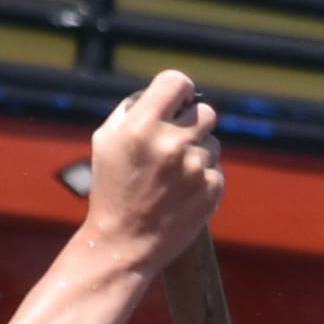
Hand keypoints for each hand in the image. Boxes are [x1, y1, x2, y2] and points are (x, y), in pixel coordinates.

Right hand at [74, 67, 227, 265]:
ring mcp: (196, 167)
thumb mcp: (106, 140)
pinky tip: (180, 191)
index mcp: (142, 125)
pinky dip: (203, 175)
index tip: (176, 99)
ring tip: (171, 174)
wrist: (124, 242)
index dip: (178, 89)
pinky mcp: (212, 188)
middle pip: (204, 110)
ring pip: (212, 141)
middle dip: (190, 122)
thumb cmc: (112, 187)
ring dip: (197, 150)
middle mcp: (172, 142)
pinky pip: (216, 167)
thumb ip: (134, 108)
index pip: (177, 82)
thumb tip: (164, 93)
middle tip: (174, 140)